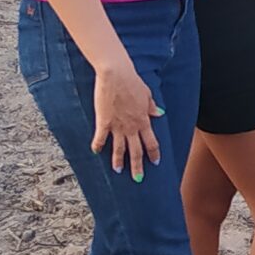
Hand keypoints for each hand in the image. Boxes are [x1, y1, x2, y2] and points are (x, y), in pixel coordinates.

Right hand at [92, 60, 162, 180]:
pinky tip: (95, 152)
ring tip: (118, 171)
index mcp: (144, 120)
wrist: (116, 75)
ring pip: (119, 148)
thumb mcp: (147, 94)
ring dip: (118, 161)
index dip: (154, 154)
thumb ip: (151, 107)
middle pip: (136, 151)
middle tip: (138, 179)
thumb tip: (159, 113)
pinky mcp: (103, 121)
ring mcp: (117, 126)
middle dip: (137, 166)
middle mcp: (132, 127)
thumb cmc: (132, 82)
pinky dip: (98, 145)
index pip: (151, 142)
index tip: (155, 163)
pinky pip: (100, 138)